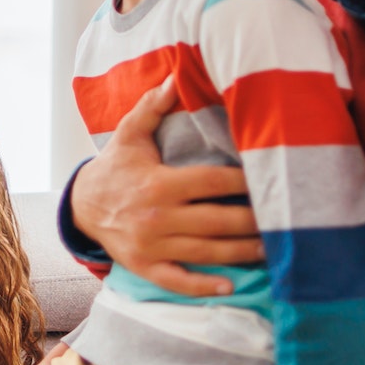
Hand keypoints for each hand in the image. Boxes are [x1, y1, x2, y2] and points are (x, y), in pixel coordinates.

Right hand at [70, 76, 260, 296]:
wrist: (82, 205)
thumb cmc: (116, 167)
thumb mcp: (130, 134)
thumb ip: (153, 106)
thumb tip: (174, 76)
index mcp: (159, 183)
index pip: (211, 182)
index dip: (242, 182)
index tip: (267, 180)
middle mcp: (157, 217)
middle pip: (216, 221)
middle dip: (251, 222)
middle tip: (282, 221)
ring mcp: (152, 246)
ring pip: (205, 253)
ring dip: (240, 253)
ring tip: (270, 249)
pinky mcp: (145, 267)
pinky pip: (178, 282)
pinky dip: (204, 287)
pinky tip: (230, 287)